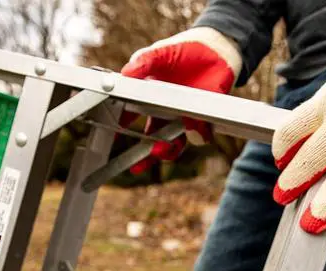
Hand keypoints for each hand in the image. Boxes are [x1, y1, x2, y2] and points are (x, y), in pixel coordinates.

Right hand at [120, 27, 241, 173]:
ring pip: (174, 144)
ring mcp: (184, 118)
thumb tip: (125, 74)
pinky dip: (196, 134)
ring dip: (167, 151)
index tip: (112, 139)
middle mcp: (165, 113)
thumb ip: (142, 63)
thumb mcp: (158, 54)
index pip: (129, 118)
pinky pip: (200, 134)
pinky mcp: (205, 118)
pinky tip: (193, 129)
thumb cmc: (181, 52)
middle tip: (136, 166)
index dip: (119, 130)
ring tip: (161, 150)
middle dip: (143, 157)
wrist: (214, 49)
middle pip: (151, 140)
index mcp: (147, 99)